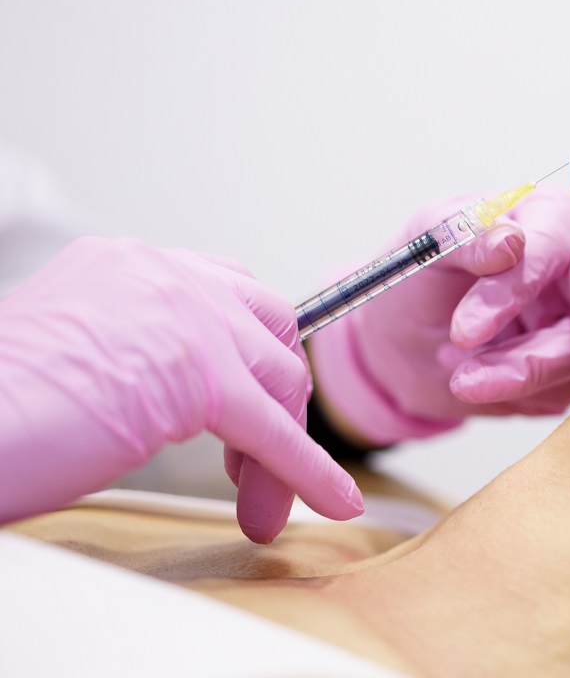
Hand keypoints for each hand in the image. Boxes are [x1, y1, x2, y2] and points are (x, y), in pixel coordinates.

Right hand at [0, 237, 362, 541]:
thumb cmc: (0, 405)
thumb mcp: (74, 351)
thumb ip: (134, 349)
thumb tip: (173, 389)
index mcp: (127, 266)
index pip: (227, 293)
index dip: (250, 355)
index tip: (250, 408)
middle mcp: (162, 274)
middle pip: (267, 328)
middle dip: (276, 398)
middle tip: (255, 464)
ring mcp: (184, 317)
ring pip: (276, 381)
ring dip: (282, 452)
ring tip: (262, 507)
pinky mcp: (199, 377)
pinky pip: (275, 429)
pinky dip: (309, 470)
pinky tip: (332, 499)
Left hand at [308, 186, 569, 444]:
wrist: (404, 345)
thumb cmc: (420, 278)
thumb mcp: (424, 246)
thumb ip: (462, 238)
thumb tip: (509, 243)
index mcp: (549, 219)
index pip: (551, 243)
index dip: (515, 286)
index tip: (465, 331)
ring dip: (521, 373)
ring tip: (461, 379)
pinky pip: (567, 390)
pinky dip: (517, 394)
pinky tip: (479, 382)